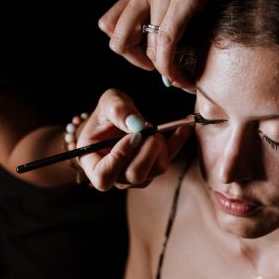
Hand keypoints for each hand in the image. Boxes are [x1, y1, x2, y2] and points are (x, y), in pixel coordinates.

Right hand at [77, 89, 192, 190]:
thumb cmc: (107, 113)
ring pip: (156, 170)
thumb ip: (117, 109)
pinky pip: (170, 159)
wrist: (117, 120)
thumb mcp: (108, 102)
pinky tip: (185, 125)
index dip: (118, 159)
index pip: (104, 177)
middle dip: (146, 151)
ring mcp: (137, 176)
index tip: (130, 137)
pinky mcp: (154, 169)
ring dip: (159, 145)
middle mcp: (116, 175)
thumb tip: (135, 124)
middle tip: (148, 130)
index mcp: (93, 164)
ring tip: (152, 128)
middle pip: (135, 176)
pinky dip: (178, 141)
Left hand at [98, 0, 253, 88]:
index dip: (124, 48)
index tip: (148, 56)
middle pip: (117, 39)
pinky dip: (173, 67)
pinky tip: (186, 78)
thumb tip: (171, 41)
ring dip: (163, 71)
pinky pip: (167, 43)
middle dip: (137, 63)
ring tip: (181, 79)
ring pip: (145, 47)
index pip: (109, 24)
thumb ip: (169, 6)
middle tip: (161, 69)